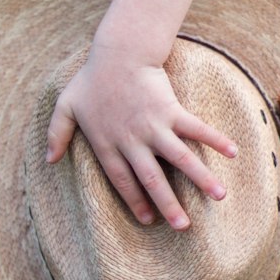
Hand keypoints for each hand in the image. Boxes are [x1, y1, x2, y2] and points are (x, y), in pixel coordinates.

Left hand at [44, 41, 237, 229]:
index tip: (148, 220)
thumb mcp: (65, 106)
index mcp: (108, 144)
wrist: (118, 52)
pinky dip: (215, 139)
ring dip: (201, 178)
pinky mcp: (171, 110)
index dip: (135, 202)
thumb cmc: (91, 78)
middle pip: (152, 180)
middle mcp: (133, 141)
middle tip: (183, 227)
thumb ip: (55, 134)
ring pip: (180, 159)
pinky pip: (196, 128)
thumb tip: (48, 160)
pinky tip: (232, 153)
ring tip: (219, 197)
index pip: (122, 181)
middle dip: (169, 205)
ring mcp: (154, 127)